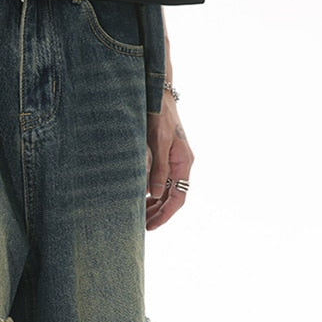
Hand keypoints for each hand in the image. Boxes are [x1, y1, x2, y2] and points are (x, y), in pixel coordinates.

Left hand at [145, 90, 193, 229]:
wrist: (157, 94)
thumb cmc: (159, 115)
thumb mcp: (159, 142)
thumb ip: (158, 168)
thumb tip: (155, 195)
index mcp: (184, 162)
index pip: (178, 197)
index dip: (165, 214)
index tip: (151, 226)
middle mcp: (180, 164)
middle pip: (172, 197)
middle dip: (158, 213)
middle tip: (142, 227)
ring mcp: (172, 161)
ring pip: (165, 191)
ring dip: (154, 205)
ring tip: (138, 217)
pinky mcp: (162, 156)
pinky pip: (159, 180)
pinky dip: (150, 192)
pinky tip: (138, 199)